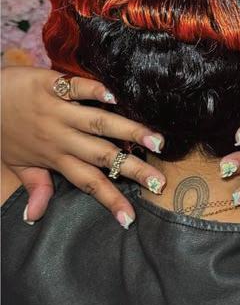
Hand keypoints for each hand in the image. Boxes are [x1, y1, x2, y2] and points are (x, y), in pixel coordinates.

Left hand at [1, 67, 167, 224]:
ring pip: (98, 123)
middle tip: (159, 181)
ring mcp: (57, 111)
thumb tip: (35, 217)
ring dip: (129, 132)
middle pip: (102, 156)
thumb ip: (35, 187)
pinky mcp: (50, 85)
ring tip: (156, 141)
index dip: (110, 200)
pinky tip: (115, 96)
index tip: (130, 219)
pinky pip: (74, 88)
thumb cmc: (2, 131)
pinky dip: (94, 91)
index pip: (88, 183)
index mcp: (56, 157)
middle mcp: (61, 137)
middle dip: (133, 169)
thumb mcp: (17, 164)